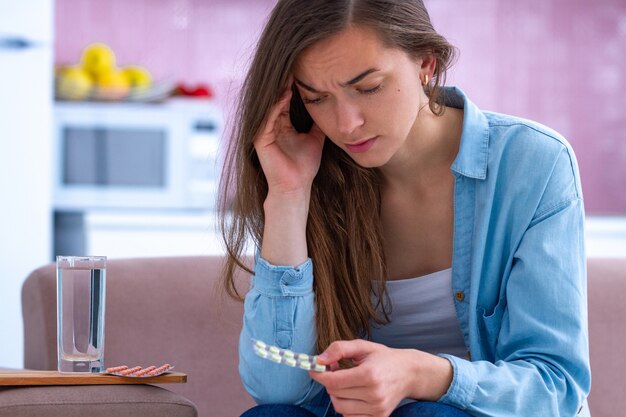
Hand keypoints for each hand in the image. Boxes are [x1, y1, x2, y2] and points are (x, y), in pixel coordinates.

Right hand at [254, 77, 325, 196]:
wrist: (297, 187)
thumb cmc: (304, 166)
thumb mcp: (315, 139)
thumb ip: (318, 123)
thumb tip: (330, 108)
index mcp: (281, 124)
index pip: (285, 99)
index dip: (293, 86)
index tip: (304, 70)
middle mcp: (270, 125)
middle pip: (276, 98)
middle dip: (285, 83)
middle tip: (295, 64)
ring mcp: (263, 132)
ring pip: (270, 105)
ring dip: (279, 90)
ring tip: (289, 75)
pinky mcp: (260, 140)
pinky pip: (267, 118)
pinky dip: (275, 106)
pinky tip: (284, 95)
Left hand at [309, 340, 452, 416]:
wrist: (409, 373)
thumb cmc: (384, 358)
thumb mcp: (363, 346)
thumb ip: (339, 349)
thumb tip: (319, 359)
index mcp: (369, 375)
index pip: (333, 381)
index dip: (319, 374)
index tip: (314, 368)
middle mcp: (374, 394)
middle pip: (334, 393)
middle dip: (329, 381)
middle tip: (334, 370)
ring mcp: (377, 409)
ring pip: (340, 407)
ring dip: (336, 394)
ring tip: (345, 381)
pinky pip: (350, 416)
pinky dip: (346, 406)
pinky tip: (352, 394)